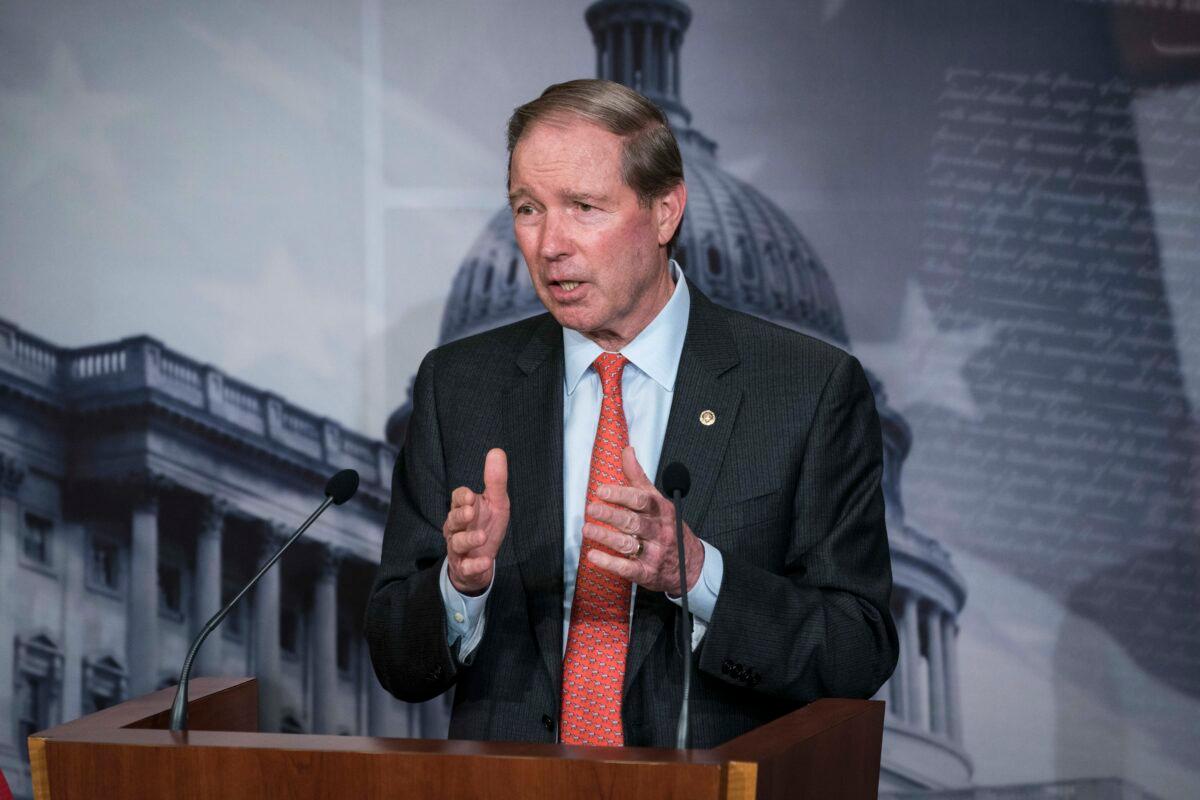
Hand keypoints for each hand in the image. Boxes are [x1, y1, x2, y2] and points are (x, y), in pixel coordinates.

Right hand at [443, 448, 509, 594]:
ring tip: (482, 536)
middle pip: (453, 520)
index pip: (457, 499)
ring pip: (457, 543)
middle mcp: (457, 528)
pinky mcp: (464, 567)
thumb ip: (495, 480)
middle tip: (470, 512)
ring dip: (468, 539)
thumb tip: (497, 451)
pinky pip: (466, 567)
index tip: (471, 496)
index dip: (462, 498)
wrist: (481, 562)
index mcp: (463, 509)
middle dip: (460, 516)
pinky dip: (475, 565)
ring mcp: (459, 549)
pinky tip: (485, 561)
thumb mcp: (496, 503)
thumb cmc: (486, 526)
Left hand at [583, 446, 704, 595]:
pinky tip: (594, 555)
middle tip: (591, 508)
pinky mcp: (647, 572)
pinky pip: (627, 568)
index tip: (602, 491)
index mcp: (661, 511)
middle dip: (611, 515)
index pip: (641, 501)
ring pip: (628, 544)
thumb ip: (639, 477)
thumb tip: (627, 451)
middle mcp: (658, 531)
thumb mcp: (659, 500)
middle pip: (633, 522)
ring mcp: (653, 553)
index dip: (621, 495)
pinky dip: (609, 563)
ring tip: (587, 529)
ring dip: (606, 537)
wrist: (691, 565)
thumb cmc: (670, 528)